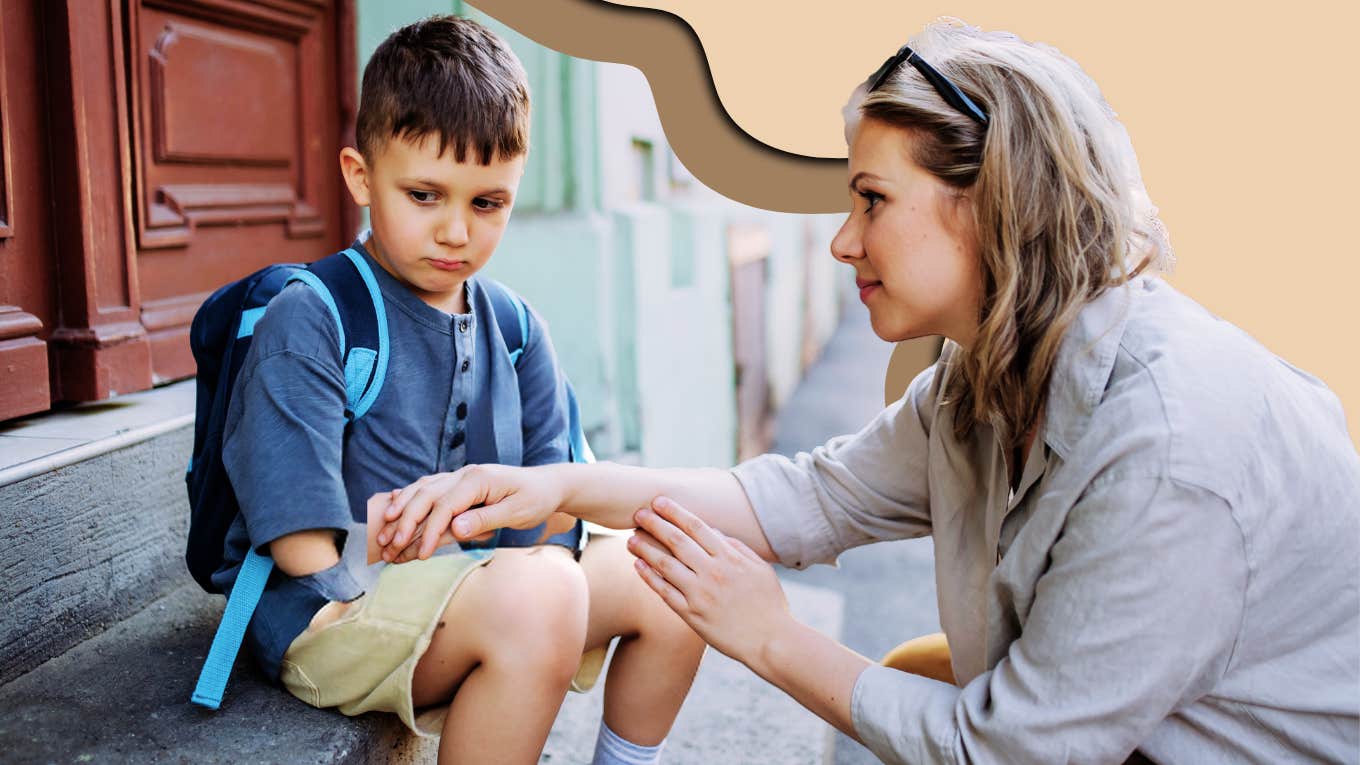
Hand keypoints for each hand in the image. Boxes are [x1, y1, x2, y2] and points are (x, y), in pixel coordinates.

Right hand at [375, 464, 564, 561]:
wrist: (548, 485)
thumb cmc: (536, 499)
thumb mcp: (517, 512)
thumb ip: (486, 519)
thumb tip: (456, 529)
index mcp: (478, 479)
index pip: (445, 506)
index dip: (429, 530)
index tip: (420, 554)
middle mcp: (465, 474)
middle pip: (426, 495)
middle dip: (405, 521)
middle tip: (388, 546)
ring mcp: (460, 476)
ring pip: (422, 490)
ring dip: (401, 510)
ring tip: (384, 534)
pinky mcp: (459, 484)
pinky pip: (429, 489)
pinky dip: (409, 499)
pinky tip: (394, 509)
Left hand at [628, 495, 791, 663]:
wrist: (771, 641)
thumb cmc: (769, 604)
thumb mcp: (760, 569)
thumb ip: (738, 548)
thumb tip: (716, 533)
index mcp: (730, 558)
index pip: (697, 526)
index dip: (675, 511)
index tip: (659, 501)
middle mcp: (712, 572)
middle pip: (677, 541)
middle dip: (655, 524)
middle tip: (638, 513)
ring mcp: (700, 594)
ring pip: (665, 564)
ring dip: (646, 548)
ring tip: (632, 538)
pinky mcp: (692, 615)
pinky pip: (665, 592)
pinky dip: (649, 577)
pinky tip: (638, 565)